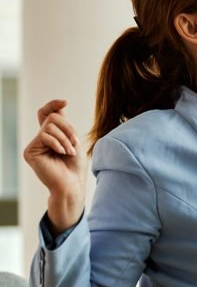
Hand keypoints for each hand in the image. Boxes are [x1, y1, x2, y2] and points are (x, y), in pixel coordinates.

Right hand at [23, 100, 86, 233]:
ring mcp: (34, 145)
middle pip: (52, 117)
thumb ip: (64, 125)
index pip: (47, 114)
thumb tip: (59, 108)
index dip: (53, 104)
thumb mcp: (73, 140)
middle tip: (75, 143)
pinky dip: (57, 143)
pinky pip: (44, 136)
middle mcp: (41, 138)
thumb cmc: (75, 166)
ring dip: (65, 138)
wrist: (72, 184)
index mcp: (51, 135)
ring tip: (70, 152)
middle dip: (68, 128)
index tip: (65, 102)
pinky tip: (62, 153)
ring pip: (49, 126)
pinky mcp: (30, 151)